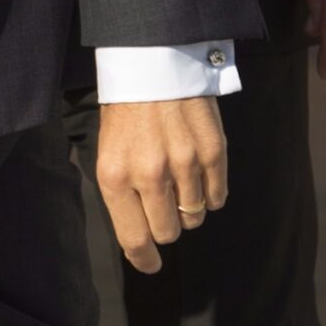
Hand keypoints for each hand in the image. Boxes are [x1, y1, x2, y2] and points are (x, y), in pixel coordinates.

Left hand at [95, 97, 226, 274]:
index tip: (150, 264)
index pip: (133, 239)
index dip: (144, 258)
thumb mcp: (109, 149)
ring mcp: (184, 165)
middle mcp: (149, 175)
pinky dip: (209, 193)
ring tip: (178, 179)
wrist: (153, 62)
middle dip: (165, 226)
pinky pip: (217, 198)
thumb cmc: (126, 108)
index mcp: (115, 176)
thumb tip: (139, 233)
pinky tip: (198, 174)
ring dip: (187, 207)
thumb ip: (123, 191)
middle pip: (168, 232)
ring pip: (193, 217)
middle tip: (161, 205)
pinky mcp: (213, 153)